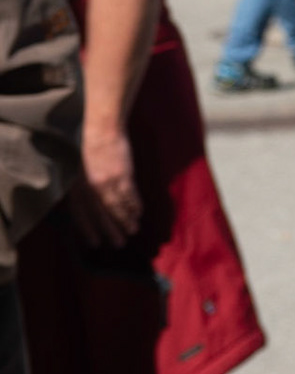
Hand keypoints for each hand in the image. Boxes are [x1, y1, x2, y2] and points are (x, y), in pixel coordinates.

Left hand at [72, 125, 139, 246]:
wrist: (102, 130)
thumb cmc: (91, 147)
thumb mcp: (80, 170)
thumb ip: (84, 187)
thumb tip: (90, 203)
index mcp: (77, 187)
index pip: (81, 215)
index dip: (88, 230)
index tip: (95, 243)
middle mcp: (90, 188)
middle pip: (101, 215)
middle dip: (111, 230)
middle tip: (119, 244)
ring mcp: (107, 182)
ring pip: (117, 207)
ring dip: (126, 220)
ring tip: (134, 231)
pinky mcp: (122, 175)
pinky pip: (129, 195)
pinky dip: (135, 205)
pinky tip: (139, 213)